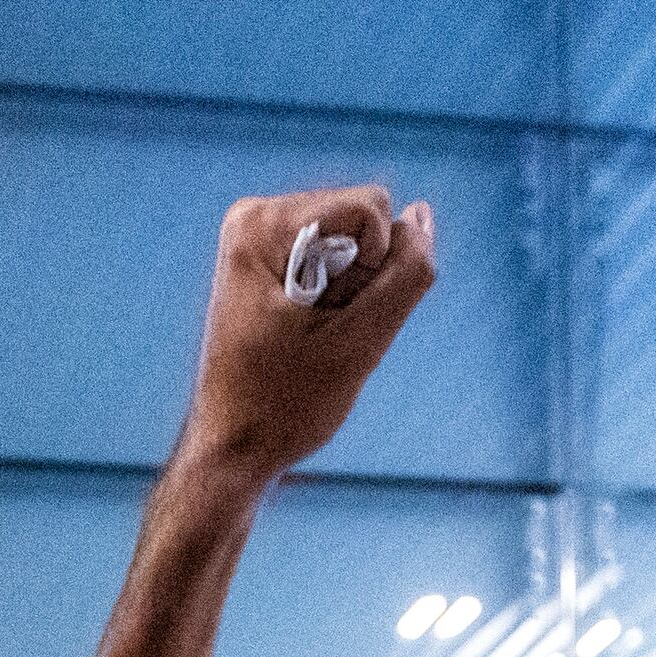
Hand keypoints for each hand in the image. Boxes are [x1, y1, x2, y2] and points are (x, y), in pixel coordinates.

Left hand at [177, 187, 436, 485]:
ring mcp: (259, 235)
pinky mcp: (268, 258)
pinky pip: (337, 256)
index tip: (331, 319)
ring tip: (311, 335)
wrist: (234, 446)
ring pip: (354, 237)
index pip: (369, 209)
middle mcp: (254, 216)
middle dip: (360, 277)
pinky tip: (308, 330)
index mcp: (261, 225)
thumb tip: (421, 214)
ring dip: (350, 289)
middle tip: (321, 332)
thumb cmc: (288, 404)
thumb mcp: (362, 343)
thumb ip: (406, 276)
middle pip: (362, 216)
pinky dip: (337, 295)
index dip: (373, 269)